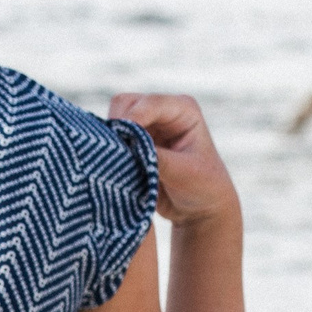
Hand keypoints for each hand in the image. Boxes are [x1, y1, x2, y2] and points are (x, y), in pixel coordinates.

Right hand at [108, 93, 238, 227]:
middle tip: (117, 155)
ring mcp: (145, 124)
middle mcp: (162, 111)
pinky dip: (108, 150)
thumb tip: (127, 151)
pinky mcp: (131, 140)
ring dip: (111, 140)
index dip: (134, 118)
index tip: (122, 141)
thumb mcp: (185, 173)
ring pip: (113, 120)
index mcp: (183, 109)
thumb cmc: (203, 186)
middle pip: (125, 104)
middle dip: (118, 127)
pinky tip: (115, 166)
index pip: (151, 103)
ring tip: (118, 163)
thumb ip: (158, 159)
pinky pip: (108, 138)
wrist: (199, 208)